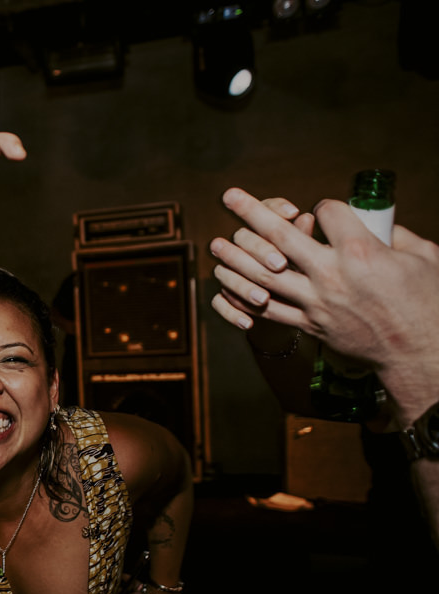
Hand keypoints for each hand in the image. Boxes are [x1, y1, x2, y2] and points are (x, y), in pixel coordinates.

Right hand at [209, 192, 312, 329]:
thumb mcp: (319, 258)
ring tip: (263, 298)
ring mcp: (234, 273)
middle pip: (241, 238)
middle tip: (281, 264)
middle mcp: (247, 248)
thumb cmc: (320, 276)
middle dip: (260, 250)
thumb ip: (308, 240)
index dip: (274, 208)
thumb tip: (307, 218)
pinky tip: (248, 323)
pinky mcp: (230, 297)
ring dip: (242, 286)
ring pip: (225, 273)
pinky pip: (219, 302)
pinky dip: (231, 312)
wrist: (316, 310)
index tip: (294, 213)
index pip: (264, 210)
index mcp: (269, 231)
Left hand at [211, 188, 438, 371]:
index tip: (327, 212)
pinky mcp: (309, 326)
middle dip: (252, 213)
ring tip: (217, 242)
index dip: (324, 207)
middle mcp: (331, 275)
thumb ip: (396, 234)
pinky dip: (245, 298)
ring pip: (263, 275)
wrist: (420, 354)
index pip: (327, 213)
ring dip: (236, 256)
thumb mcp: (424, 257)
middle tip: (229, 196)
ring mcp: (316, 303)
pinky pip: (268, 311)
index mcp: (361, 252)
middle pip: (280, 237)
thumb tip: (377, 222)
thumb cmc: (428, 303)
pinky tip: (228, 287)